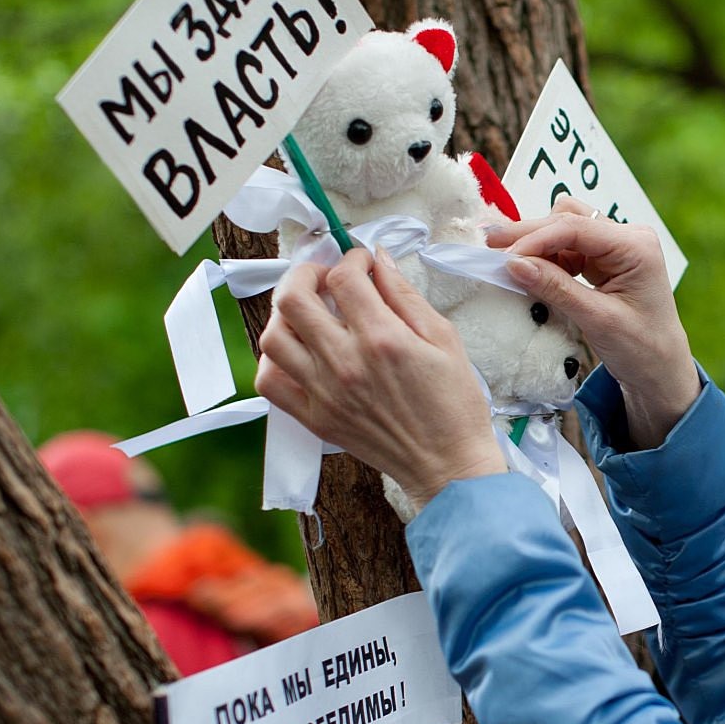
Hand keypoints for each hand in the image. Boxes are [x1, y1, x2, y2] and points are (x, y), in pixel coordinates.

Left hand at [255, 249, 505, 510]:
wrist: (447, 464)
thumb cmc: (453, 404)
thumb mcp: (444, 338)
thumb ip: (406, 295)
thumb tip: (378, 262)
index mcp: (382, 339)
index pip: (343, 277)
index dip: (352, 259)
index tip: (362, 263)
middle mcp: (345, 363)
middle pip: (293, 298)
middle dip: (306, 273)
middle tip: (326, 277)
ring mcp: (324, 393)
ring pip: (273, 337)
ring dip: (286, 314)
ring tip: (310, 313)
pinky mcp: (315, 418)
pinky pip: (270, 382)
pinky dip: (275, 359)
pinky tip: (299, 351)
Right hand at [487, 197, 698, 446]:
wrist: (660, 369)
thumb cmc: (641, 348)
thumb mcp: (597, 320)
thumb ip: (556, 288)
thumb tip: (514, 264)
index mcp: (636, 246)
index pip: (576, 228)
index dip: (536, 239)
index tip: (504, 256)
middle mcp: (628, 237)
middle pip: (568, 220)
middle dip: (530, 234)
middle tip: (490, 242)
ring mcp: (617, 246)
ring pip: (565, 229)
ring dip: (536, 243)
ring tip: (504, 258)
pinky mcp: (605, 259)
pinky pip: (568, 248)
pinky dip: (546, 257)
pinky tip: (526, 269)